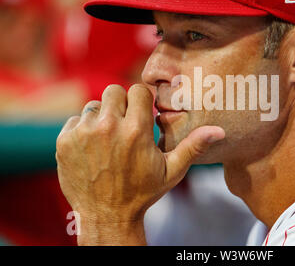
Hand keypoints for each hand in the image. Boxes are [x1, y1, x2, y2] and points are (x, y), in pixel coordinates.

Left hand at [55, 84, 224, 244]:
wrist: (107, 215)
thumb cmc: (142, 192)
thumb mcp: (172, 171)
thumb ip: (193, 146)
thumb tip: (219, 131)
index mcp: (137, 130)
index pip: (137, 90)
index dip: (141, 101)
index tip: (141, 115)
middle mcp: (108, 127)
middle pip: (114, 91)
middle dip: (121, 105)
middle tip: (125, 125)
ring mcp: (84, 134)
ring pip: (94, 105)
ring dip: (102, 117)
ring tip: (108, 140)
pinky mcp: (65, 142)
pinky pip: (75, 120)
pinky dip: (82, 130)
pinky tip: (92, 149)